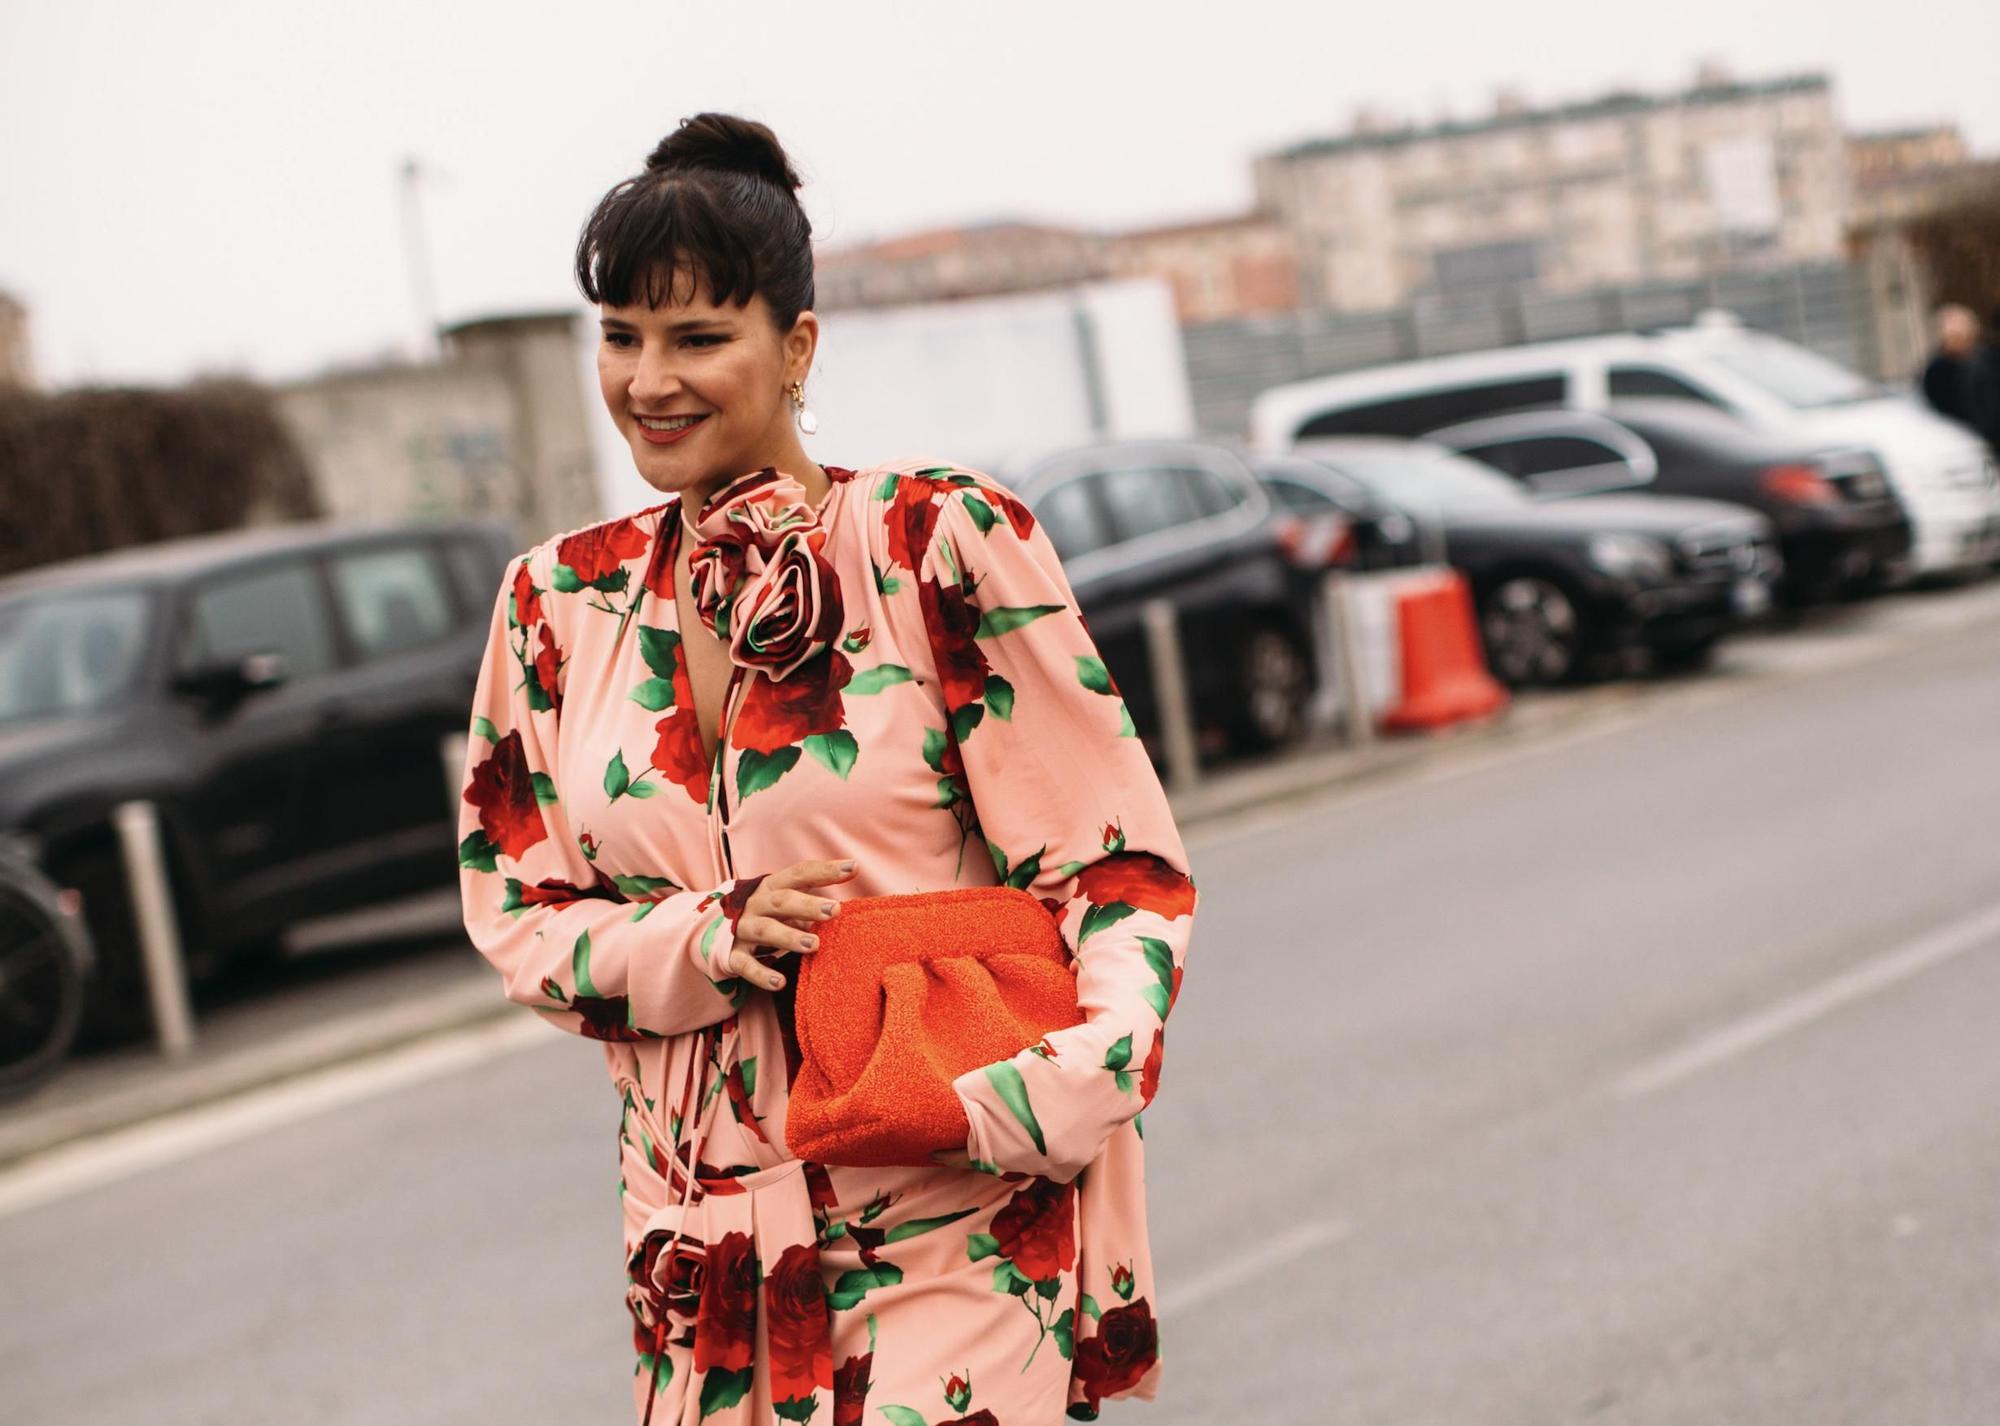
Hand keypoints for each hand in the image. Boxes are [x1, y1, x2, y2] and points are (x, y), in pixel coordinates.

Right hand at [721, 858, 860, 990]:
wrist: (709, 929)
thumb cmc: (761, 914)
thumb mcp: (781, 903)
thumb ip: (807, 905)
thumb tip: (841, 911)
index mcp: (771, 887)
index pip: (799, 873)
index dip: (825, 870)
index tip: (851, 867)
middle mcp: (755, 904)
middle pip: (782, 901)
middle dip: (808, 905)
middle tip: (835, 910)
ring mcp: (741, 929)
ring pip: (765, 931)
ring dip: (789, 937)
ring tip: (814, 945)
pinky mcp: (732, 954)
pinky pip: (745, 965)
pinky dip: (762, 974)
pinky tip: (780, 983)